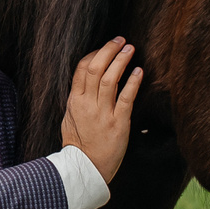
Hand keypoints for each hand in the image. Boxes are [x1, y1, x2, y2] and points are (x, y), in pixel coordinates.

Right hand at [59, 36, 140, 183]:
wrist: (85, 168)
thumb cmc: (79, 145)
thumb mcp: (70, 118)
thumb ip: (77, 99)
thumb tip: (84, 82)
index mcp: (74, 101)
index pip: (82, 69)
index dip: (95, 54)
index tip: (106, 48)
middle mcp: (87, 104)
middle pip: (95, 68)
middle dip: (108, 50)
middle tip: (121, 40)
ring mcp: (102, 113)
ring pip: (109, 79)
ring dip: (121, 61)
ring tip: (130, 49)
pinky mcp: (118, 123)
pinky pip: (126, 98)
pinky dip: (132, 82)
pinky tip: (139, 71)